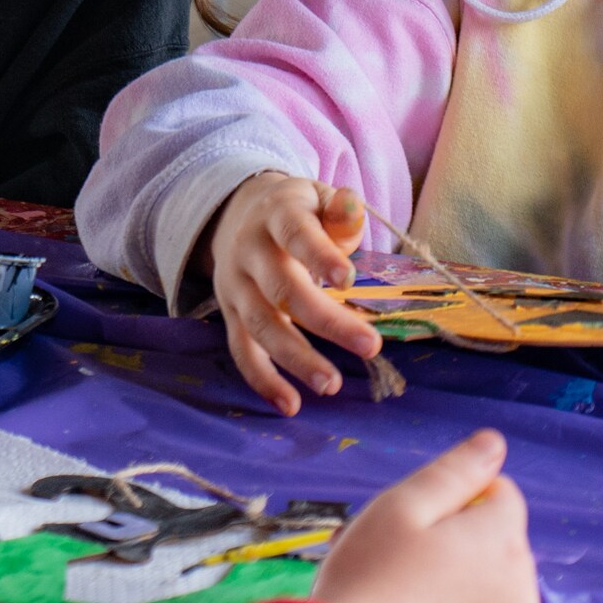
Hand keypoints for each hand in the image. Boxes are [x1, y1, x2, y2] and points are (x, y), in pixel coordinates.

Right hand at [203, 173, 383, 415]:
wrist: (238, 215)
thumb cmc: (298, 212)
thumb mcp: (317, 197)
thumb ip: (338, 211)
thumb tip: (351, 207)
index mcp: (275, 215)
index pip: (295, 233)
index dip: (318, 255)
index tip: (347, 279)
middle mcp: (248, 251)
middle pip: (281, 288)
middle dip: (325, 320)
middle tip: (370, 346)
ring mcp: (235, 286)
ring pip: (261, 325)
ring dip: (295, 357)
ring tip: (330, 384)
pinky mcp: (231, 315)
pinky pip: (241, 350)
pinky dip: (263, 380)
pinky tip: (290, 404)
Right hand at [312, 430, 538, 602]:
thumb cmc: (369, 579)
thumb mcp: (401, 507)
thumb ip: (454, 472)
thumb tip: (495, 443)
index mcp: (504, 540)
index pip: (501, 494)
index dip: (454, 500)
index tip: (412, 524)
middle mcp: (522, 588)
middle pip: (499, 543)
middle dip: (460, 543)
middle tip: (399, 562)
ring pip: (492, 588)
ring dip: (462, 584)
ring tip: (404, 602)